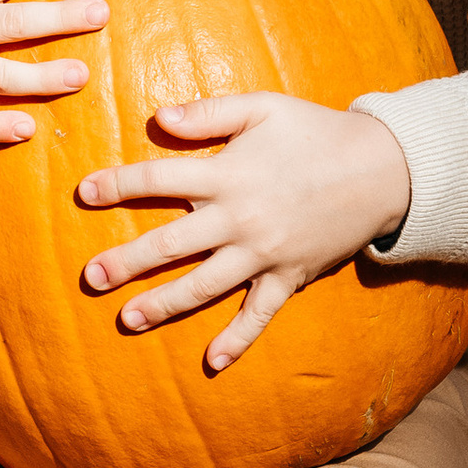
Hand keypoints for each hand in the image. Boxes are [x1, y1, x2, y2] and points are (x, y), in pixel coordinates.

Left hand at [79, 95, 414, 371]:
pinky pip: (259, 315)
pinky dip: (238, 340)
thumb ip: (210, 112)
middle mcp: (240, 219)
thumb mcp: (264, 106)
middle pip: (170, 243)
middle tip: (90, 277)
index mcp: (228, 173)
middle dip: (126, 261)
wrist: (384, 169)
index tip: (84, 193)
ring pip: (204, 285)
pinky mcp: (289, 277)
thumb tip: (158, 117)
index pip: (159, 179)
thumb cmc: (316, 132)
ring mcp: (264, 254)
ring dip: (163, 304)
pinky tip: (212, 361)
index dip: (118, 185)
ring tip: (127, 319)